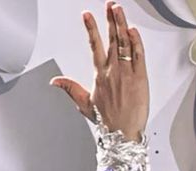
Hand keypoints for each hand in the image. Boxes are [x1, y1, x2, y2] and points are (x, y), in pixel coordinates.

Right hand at [50, 2, 148, 141]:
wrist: (123, 134)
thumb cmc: (108, 121)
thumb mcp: (84, 103)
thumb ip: (70, 88)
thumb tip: (54, 81)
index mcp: (99, 75)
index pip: (94, 46)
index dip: (91, 29)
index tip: (87, 15)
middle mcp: (112, 71)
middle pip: (112, 39)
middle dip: (110, 19)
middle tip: (110, 5)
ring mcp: (127, 74)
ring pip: (125, 44)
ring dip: (122, 25)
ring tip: (119, 10)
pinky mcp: (140, 79)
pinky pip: (138, 56)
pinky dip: (136, 42)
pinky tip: (133, 30)